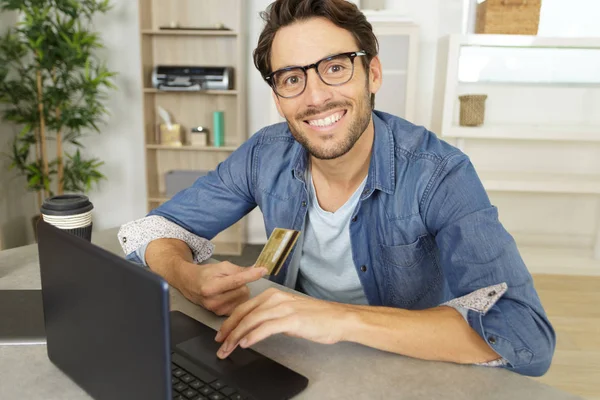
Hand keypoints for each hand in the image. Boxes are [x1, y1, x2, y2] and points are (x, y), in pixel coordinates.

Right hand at [179, 261, 267, 315]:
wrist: (190, 284)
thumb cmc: (206, 274)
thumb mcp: (221, 267)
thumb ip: (239, 269)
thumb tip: (256, 269)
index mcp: (211, 287)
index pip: (236, 281)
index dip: (251, 275)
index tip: (263, 270)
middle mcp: (214, 301)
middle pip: (242, 291)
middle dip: (242, 283)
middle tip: (232, 280)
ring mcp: (217, 310)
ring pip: (243, 298)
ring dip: (241, 292)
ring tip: (229, 288)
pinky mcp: (221, 315)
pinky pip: (240, 305)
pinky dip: (238, 299)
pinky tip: (229, 295)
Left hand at [214, 288, 351, 358]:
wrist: (339, 319)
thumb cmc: (318, 318)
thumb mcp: (290, 313)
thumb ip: (274, 317)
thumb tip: (259, 328)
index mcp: (274, 295)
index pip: (245, 307)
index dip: (230, 322)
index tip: (222, 334)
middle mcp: (276, 298)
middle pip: (244, 313)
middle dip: (228, 330)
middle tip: (219, 343)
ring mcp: (283, 308)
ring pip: (251, 320)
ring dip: (236, 336)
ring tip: (228, 348)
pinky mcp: (291, 320)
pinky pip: (266, 328)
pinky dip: (252, 336)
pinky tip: (245, 344)